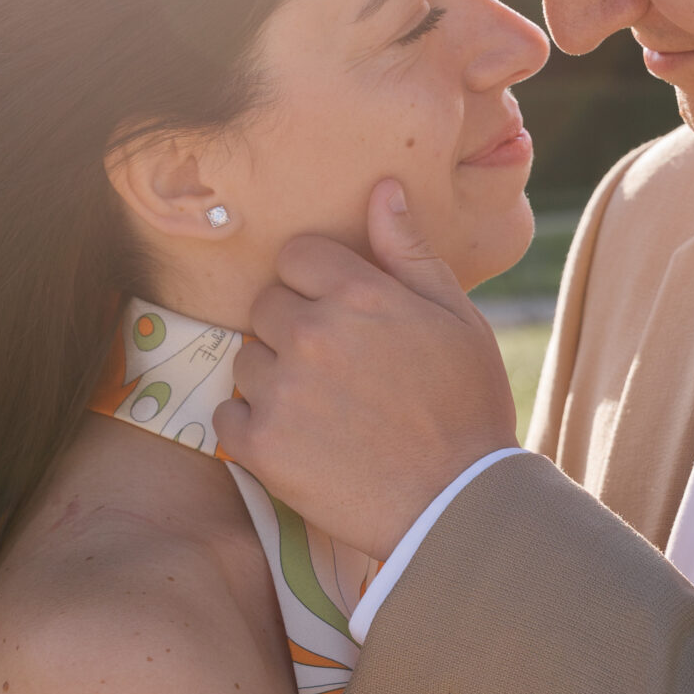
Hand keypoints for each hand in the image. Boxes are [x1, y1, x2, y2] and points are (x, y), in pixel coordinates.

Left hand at [214, 181, 518, 558]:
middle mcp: (312, 334)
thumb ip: (409, 252)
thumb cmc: (467, 407)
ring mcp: (282, 390)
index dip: (316, 282)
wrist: (456, 504)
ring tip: (323, 409)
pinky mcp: (261, 445)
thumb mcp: (457, 318)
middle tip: (337, 369)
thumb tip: (382, 189)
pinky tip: (299, 440)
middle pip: (266, 306)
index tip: (340, 313)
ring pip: (246, 359)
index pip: (296, 256)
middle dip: (293, 329)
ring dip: (273, 377)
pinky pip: (227, 415)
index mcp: (360, 294)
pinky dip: (252, 427)